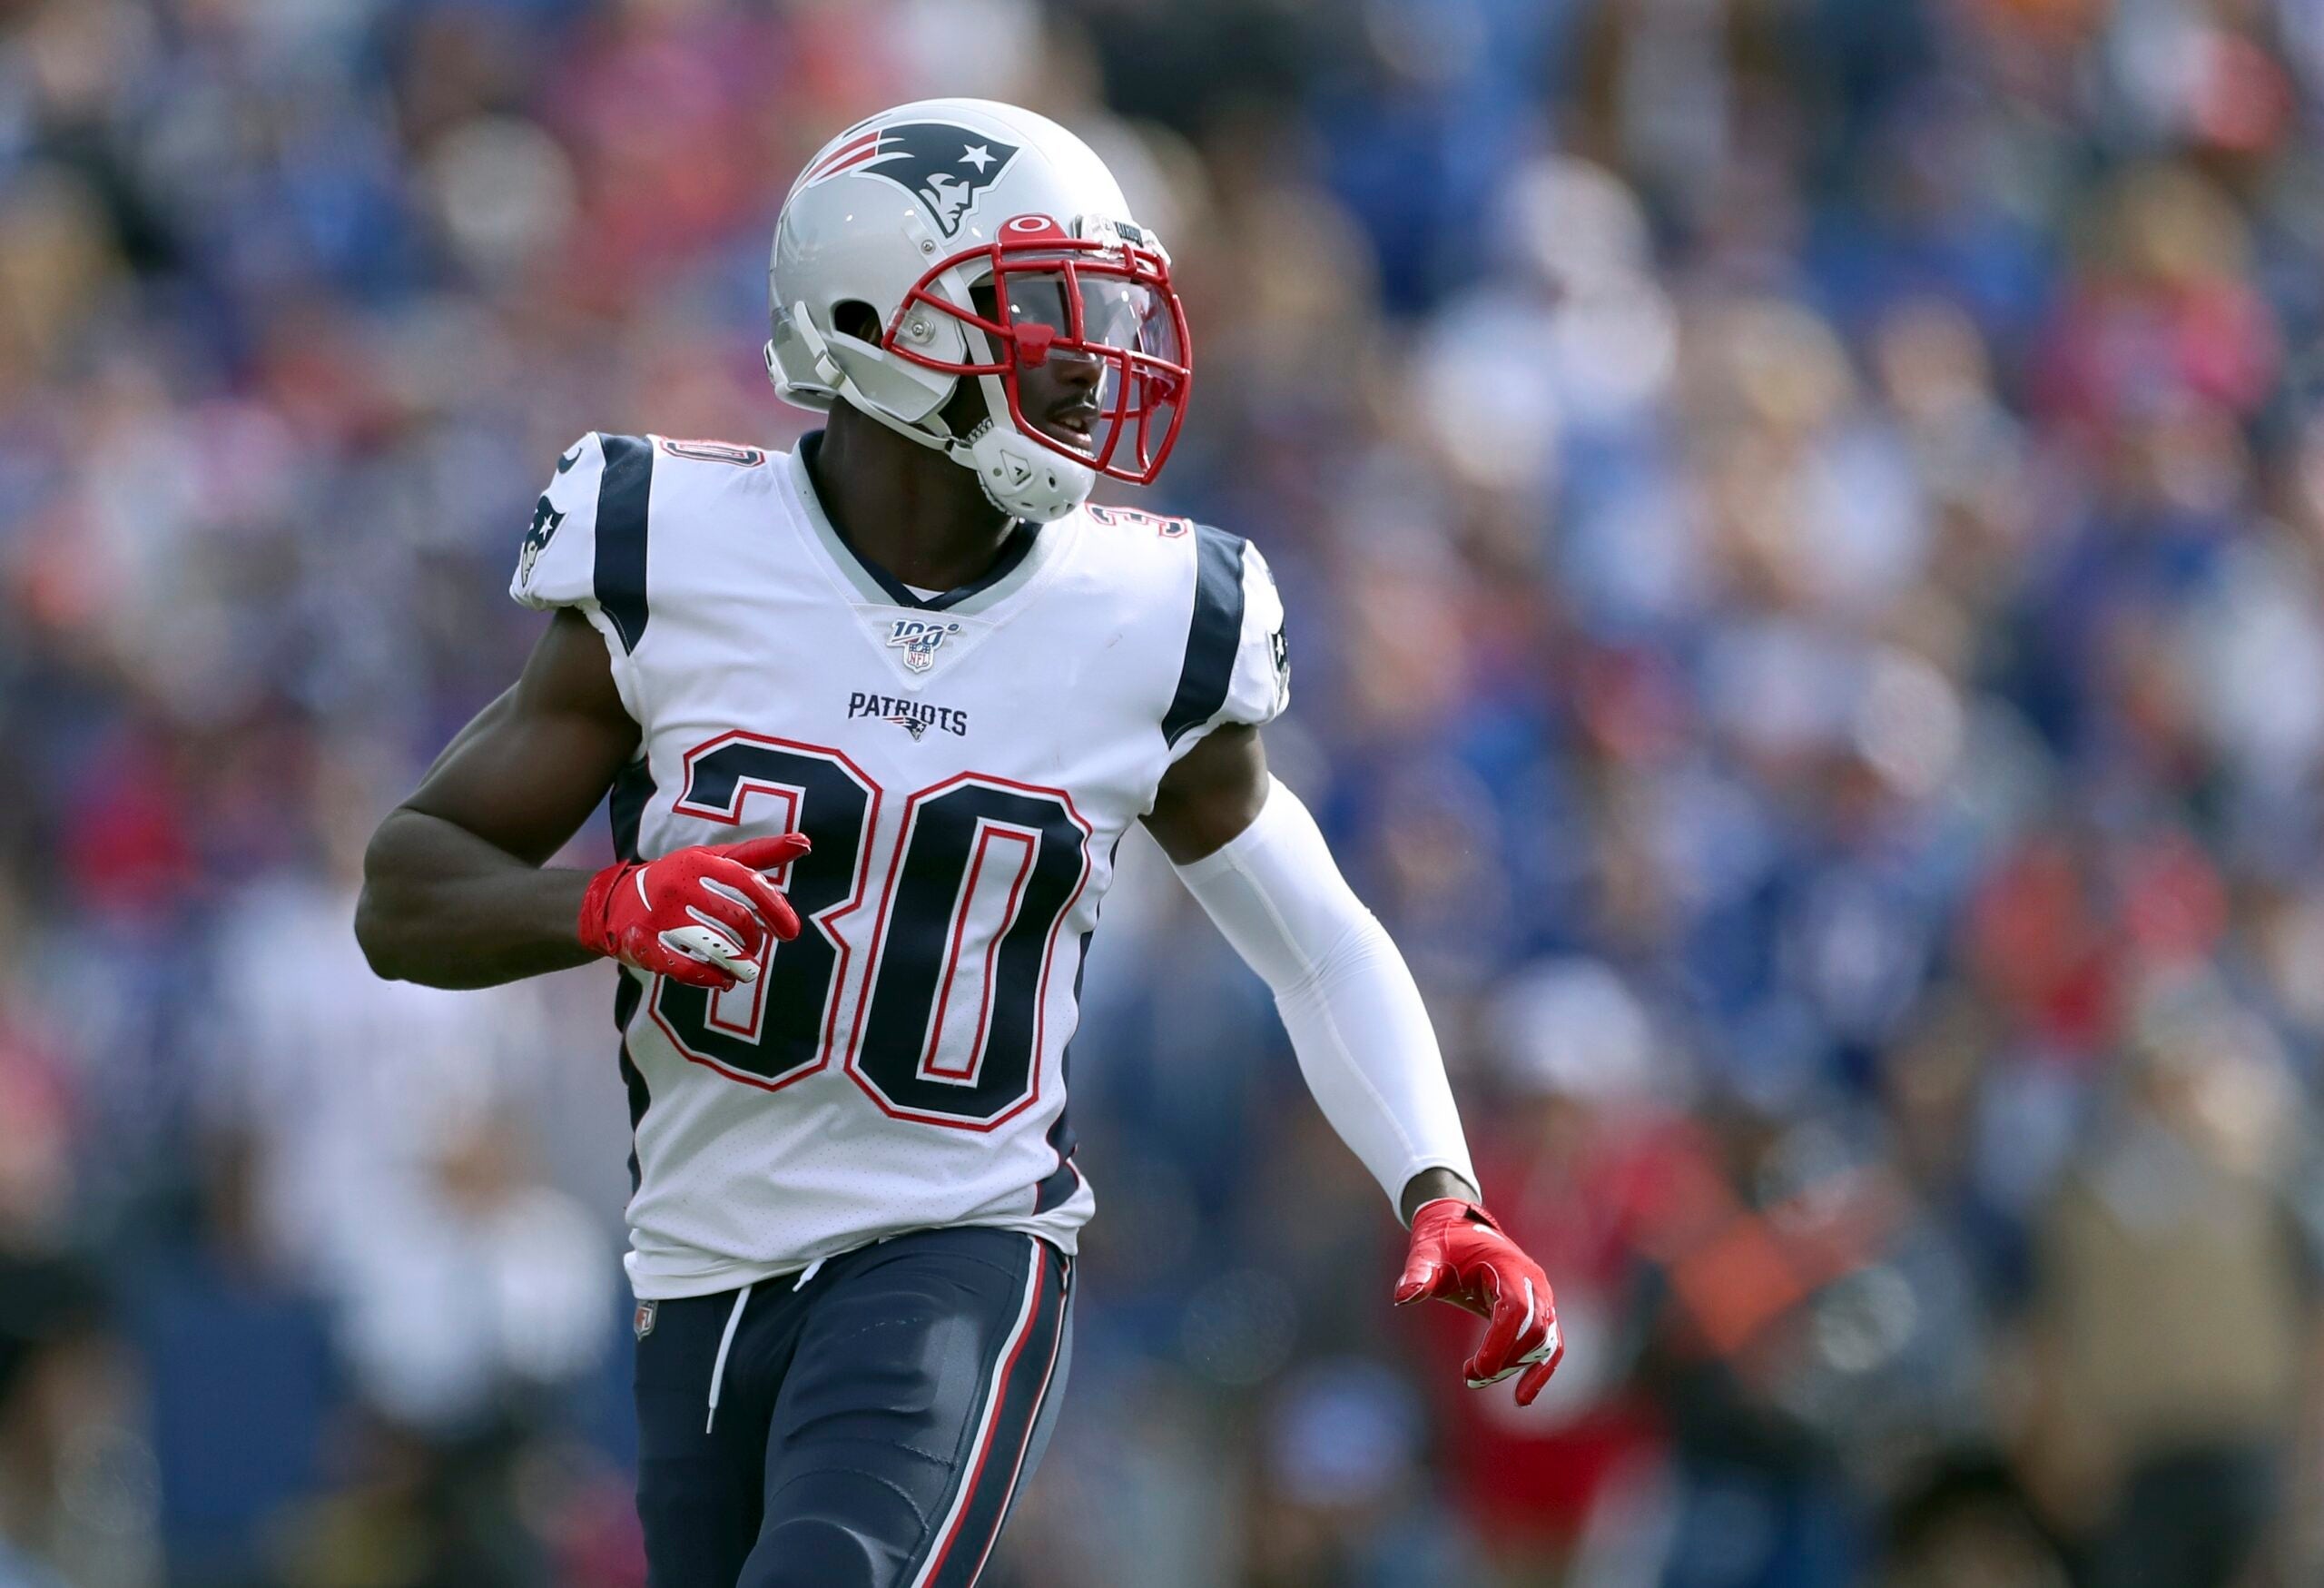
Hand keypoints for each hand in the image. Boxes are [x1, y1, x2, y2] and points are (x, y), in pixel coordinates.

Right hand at [579, 835, 809, 989]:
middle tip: (756, 947)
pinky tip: (723, 980)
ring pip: (717, 947)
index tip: (790, 932)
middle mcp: (680, 886)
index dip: (775, 909)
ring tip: (745, 969)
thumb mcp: (715, 860)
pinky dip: (712, 979)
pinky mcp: (647, 946)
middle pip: (737, 920)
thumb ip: (760, 853)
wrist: (617, 902)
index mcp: (700, 862)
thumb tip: (805, 841)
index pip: (748, 885)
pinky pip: (688, 969)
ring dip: (740, 965)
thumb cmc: (680, 879)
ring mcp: (662, 917)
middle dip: (754, 940)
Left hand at [1393, 1197, 1562, 1405]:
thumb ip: (1418, 1272)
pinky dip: (1540, 1370)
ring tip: (1476, 1380)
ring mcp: (1542, 1298)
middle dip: (1504, 1359)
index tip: (1478, 1370)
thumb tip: (1403, 1295)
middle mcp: (1533, 1282)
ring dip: (1516, 1368)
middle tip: (1470, 1376)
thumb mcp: (1427, 1252)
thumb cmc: (1444, 1243)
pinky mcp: (1540, 1311)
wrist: (1461, 1228)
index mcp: (1509, 1266)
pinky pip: (1550, 1345)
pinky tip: (1522, 1397)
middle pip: (1533, 1330)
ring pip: (1544, 1342)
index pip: (1516, 1309)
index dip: (1500, 1342)